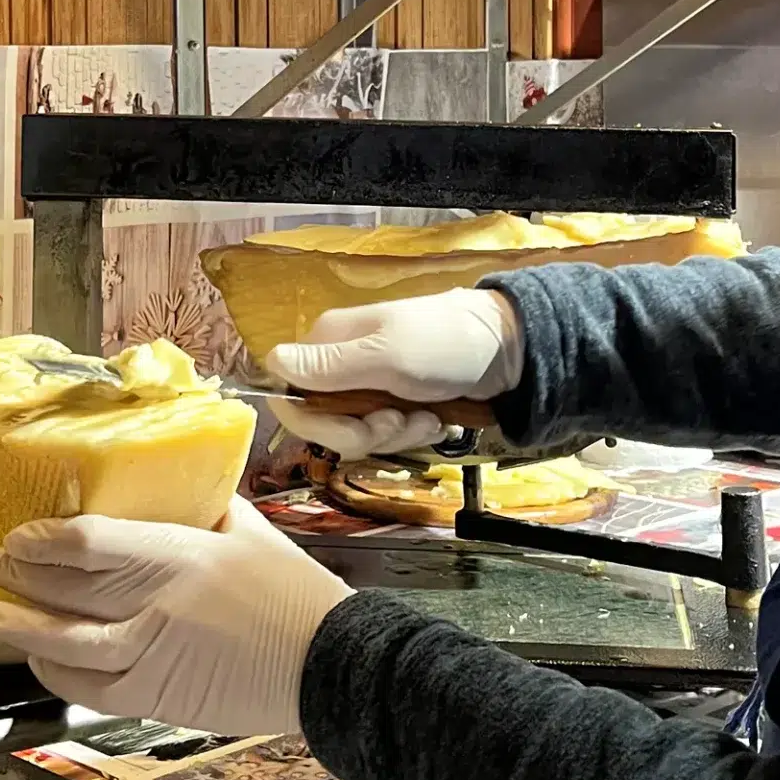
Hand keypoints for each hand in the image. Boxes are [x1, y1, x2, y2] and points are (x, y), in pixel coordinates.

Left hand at [0, 499, 348, 736]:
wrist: (330, 666)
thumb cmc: (296, 596)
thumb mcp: (250, 531)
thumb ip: (205, 507)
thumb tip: (174, 485)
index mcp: (182, 557)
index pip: (91, 545)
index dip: (45, 541)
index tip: (20, 534)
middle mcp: (158, 608)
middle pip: (69, 592)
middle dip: (23, 577)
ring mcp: (154, 658)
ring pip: (68, 648)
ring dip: (22, 630)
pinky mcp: (159, 699)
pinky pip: (91, 690)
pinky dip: (58, 676)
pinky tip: (40, 662)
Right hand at [266, 288, 523, 459]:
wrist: (510, 348)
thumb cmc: (446, 343)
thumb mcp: (386, 356)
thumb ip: (328, 366)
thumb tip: (269, 362)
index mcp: (328, 343)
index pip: (290, 397)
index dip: (318, 424)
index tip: (359, 430)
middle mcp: (340, 364)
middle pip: (324, 422)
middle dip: (366, 434)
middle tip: (401, 421)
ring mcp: (369, 383)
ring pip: (358, 433)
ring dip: (395, 435)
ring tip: (428, 416)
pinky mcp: (396, 400)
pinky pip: (387, 433)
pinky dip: (412, 433)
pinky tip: (436, 418)